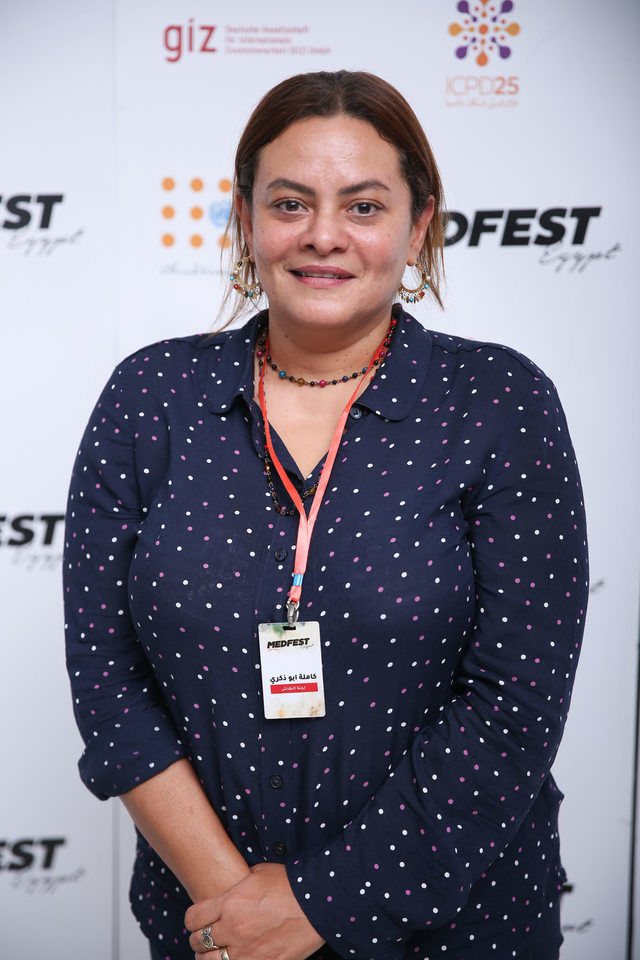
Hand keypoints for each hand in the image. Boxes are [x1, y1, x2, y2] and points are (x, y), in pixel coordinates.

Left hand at [185, 862, 324, 959]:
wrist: (317, 903)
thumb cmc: (289, 883)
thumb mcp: (257, 874)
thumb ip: (236, 886)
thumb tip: (228, 891)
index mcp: (230, 903)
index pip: (192, 918)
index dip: (193, 919)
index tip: (198, 919)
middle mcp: (234, 929)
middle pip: (198, 943)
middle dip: (199, 940)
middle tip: (206, 937)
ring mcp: (247, 952)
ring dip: (210, 958)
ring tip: (216, 954)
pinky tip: (236, 958)